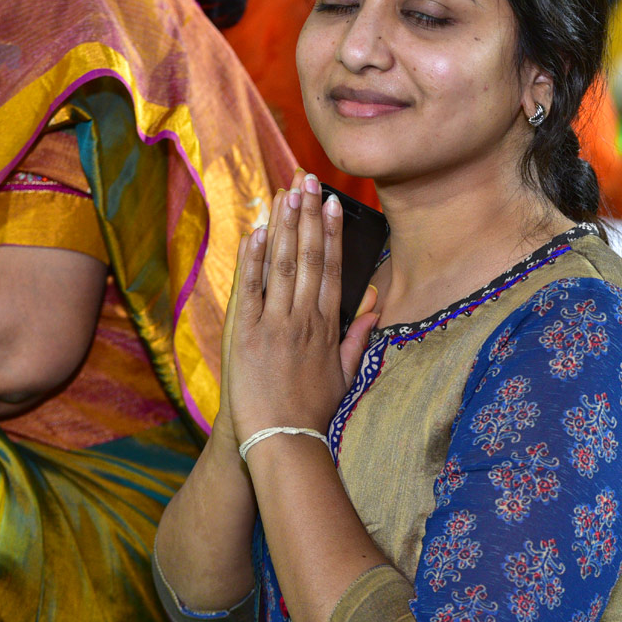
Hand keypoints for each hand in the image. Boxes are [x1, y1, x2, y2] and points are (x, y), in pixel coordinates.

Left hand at [224, 172, 378, 444]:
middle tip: (309, 180)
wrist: (280, 441)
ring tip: (287, 192)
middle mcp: (302, 320)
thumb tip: (375, 305)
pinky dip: (253, 258)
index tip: (333, 203)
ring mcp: (274, 325)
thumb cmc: (312, 412)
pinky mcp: (245, 335)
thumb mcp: (345, 375)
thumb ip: (358, 336)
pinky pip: (250, 289)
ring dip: (285, 226)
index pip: (331, 269)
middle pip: (308, 258)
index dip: (332, 233)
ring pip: (282, 265)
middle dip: (308, 216)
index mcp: (326, 327)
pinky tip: (257, 230)